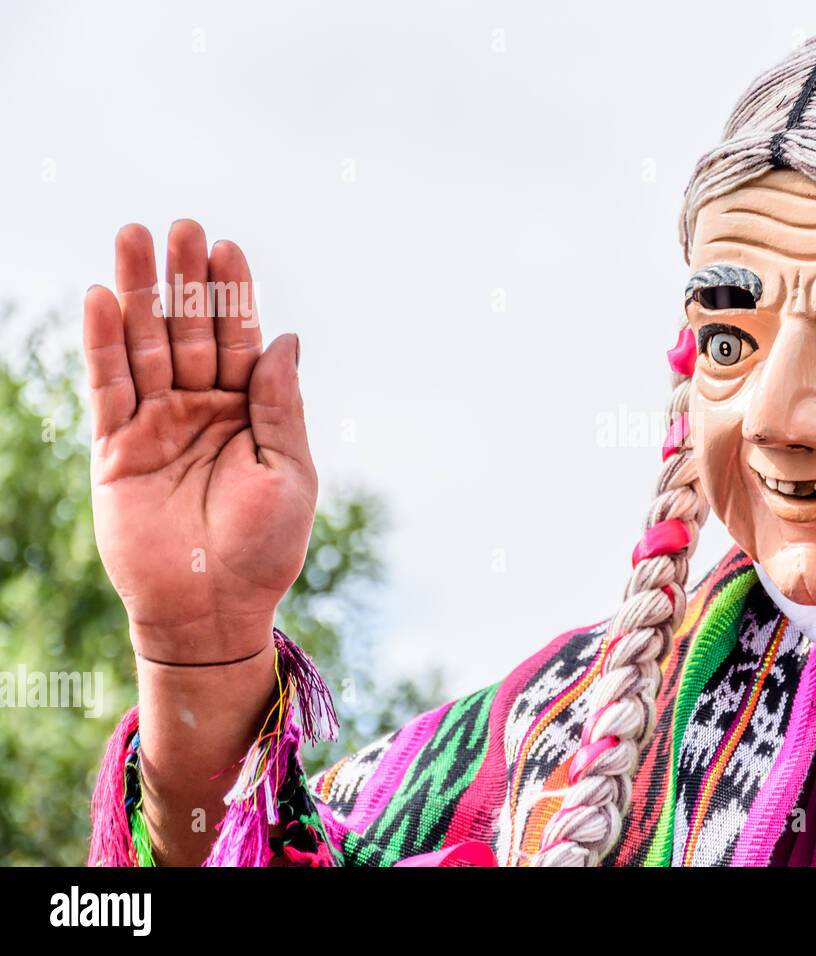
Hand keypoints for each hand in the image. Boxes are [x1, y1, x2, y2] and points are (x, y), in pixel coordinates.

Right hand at [83, 221, 316, 661]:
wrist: (214, 609)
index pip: (238, 340)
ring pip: (144, 346)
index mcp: (249, 413)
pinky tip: (102, 297)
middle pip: (188, 330)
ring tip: (134, 237)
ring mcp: (156, 426)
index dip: (233, 295)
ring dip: (139, 293)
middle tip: (181, 225)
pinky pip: (107, 388)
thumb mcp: (289, 471)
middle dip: (185, 280)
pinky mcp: (116, 449)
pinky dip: (103, 344)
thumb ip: (280, 404)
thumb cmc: (265, 547)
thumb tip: (286, 337)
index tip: (229, 248)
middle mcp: (201, 410)